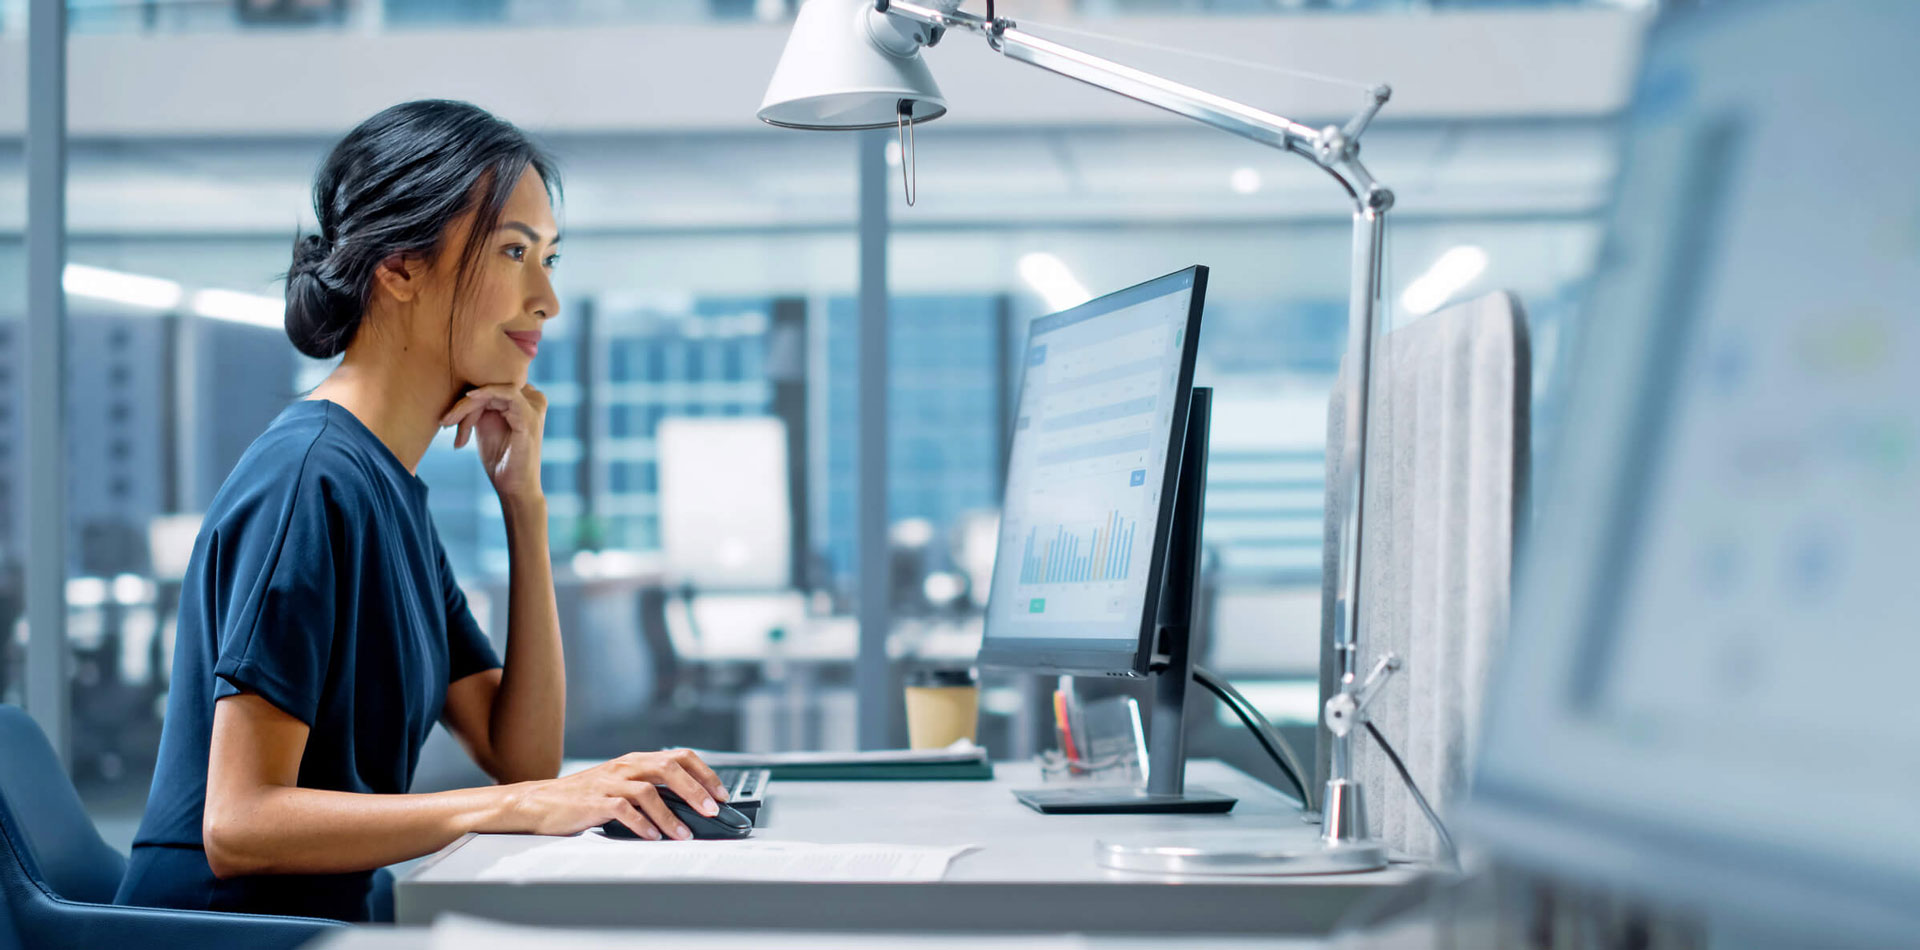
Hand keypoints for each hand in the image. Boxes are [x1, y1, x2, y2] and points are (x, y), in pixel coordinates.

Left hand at [440, 383, 545, 501]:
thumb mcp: (487, 425)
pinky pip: (507, 394)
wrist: (514, 488)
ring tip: (449, 422)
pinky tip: (468, 398)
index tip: (448, 419)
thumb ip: (482, 406)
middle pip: (492, 387)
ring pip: (494, 390)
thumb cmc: (501, 459)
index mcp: (527, 400)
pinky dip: (485, 393)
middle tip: (445, 421)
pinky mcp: (529, 416)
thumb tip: (462, 388)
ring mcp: (534, 407)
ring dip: (467, 405)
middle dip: (464, 404)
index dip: (468, 399)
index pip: (493, 387)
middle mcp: (534, 399)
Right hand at [488, 750, 728, 840]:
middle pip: (669, 769)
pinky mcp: (594, 801)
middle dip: (695, 790)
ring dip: (671, 815)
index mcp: (635, 761)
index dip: (704, 774)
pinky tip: (653, 837)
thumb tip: (690, 808)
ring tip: (684, 834)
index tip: (721, 794)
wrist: (539, 802)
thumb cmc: (583, 797)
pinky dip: (642, 824)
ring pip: (648, 792)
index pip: (679, 758)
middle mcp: (625, 767)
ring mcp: (609, 782)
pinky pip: (623, 810)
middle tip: (712, 811)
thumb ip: (649, 790)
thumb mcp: (620, 786)